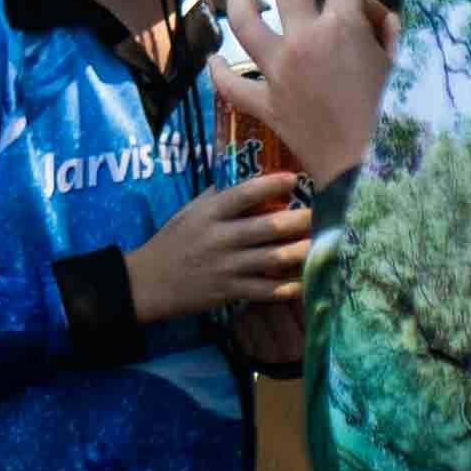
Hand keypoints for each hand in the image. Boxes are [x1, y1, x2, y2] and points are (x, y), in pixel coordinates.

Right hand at [121, 169, 315, 321]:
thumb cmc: (171, 243)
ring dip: (300, 251)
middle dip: (298, 220)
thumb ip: (215, 200)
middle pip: (266, 228)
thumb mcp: (187, 214)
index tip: (294, 178)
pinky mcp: (230, 292)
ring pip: (272, 259)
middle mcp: (219, 239)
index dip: (270, 185)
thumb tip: (244, 183)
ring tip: (322, 243)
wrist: (149, 282)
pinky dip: (287, 287)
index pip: (242, 194)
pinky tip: (306, 281)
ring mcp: (227, 267)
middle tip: (321, 213)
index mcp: (208, 214)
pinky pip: (265, 290)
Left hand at [215, 0, 396, 184]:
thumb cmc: (402, 123)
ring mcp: (278, 71)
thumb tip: (383, 23)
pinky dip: (218, 70)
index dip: (367, 5)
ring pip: (244, 19)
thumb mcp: (407, 71)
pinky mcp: (266, 105)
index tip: (381, 27)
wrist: (375, 175)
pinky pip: (231, 84)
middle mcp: (302, 40)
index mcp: (341, 27)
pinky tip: (211, 58)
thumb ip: (393, 38)